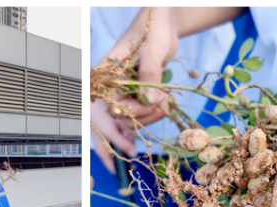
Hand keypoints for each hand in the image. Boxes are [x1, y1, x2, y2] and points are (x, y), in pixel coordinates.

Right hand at [92, 99, 138, 173]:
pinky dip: (127, 129)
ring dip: (127, 135)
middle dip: (127, 146)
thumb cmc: (97, 117)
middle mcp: (109, 147)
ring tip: (119, 125)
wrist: (95, 101)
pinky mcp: (118, 131)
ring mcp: (114, 139)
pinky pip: (127, 134)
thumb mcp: (110, 132)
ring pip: (127, 143)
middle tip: (124, 135)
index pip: (114, 168)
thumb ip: (122, 144)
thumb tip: (133, 155)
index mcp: (104, 151)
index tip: (134, 166)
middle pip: (124, 154)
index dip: (124, 169)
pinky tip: (121, 122)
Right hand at [101, 7, 178, 126]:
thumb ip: (150, 75)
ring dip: (152, 113)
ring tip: (167, 100)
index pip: (114, 102)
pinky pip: (146, 108)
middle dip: (145, 113)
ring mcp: (128, 88)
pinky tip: (167, 100)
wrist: (164, 24)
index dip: (134, 108)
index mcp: (109, 73)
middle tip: (164, 101)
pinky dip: (157, 108)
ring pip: (135, 113)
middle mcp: (116, 84)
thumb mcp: (151, 52)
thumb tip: (150, 100)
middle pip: (124, 113)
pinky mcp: (141, 90)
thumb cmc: (151, 30)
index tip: (154, 101)